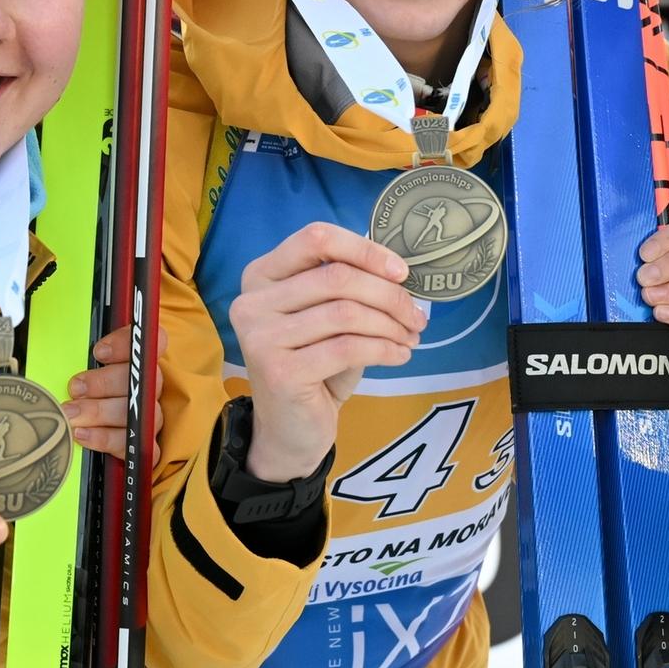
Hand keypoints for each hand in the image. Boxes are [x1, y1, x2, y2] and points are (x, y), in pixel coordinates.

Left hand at [65, 324, 159, 459]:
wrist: (101, 436)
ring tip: (70, 413)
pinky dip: (104, 438)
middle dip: (103, 383)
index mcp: (141, 362)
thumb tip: (63, 350)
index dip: (128, 345)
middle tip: (75, 388)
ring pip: (132, 411)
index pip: (152, 342)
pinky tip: (82, 434)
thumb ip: (84, 356)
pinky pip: (129, 442)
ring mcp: (149, 417)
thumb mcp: (86, 366)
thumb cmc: (90, 393)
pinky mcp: (141, 443)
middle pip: (138, 380)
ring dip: (97, 412)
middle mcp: (149, 388)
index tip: (99, 352)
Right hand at [231, 222, 424, 481]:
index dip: (365, 250)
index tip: (402, 272)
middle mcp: (252, 301)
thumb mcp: (328, 317)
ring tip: (411, 337)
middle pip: (337, 276)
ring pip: (346, 312)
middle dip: (389, 295)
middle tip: (416, 316)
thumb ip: (348, 286)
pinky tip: (400, 355)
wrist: (291, 429)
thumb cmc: (315, 366)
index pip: (315, 238)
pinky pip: (348, 348)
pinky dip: (384, 349)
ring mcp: (261, 337)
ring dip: (390, 324)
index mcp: (261, 275)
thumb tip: (397, 269)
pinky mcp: (279, 372)